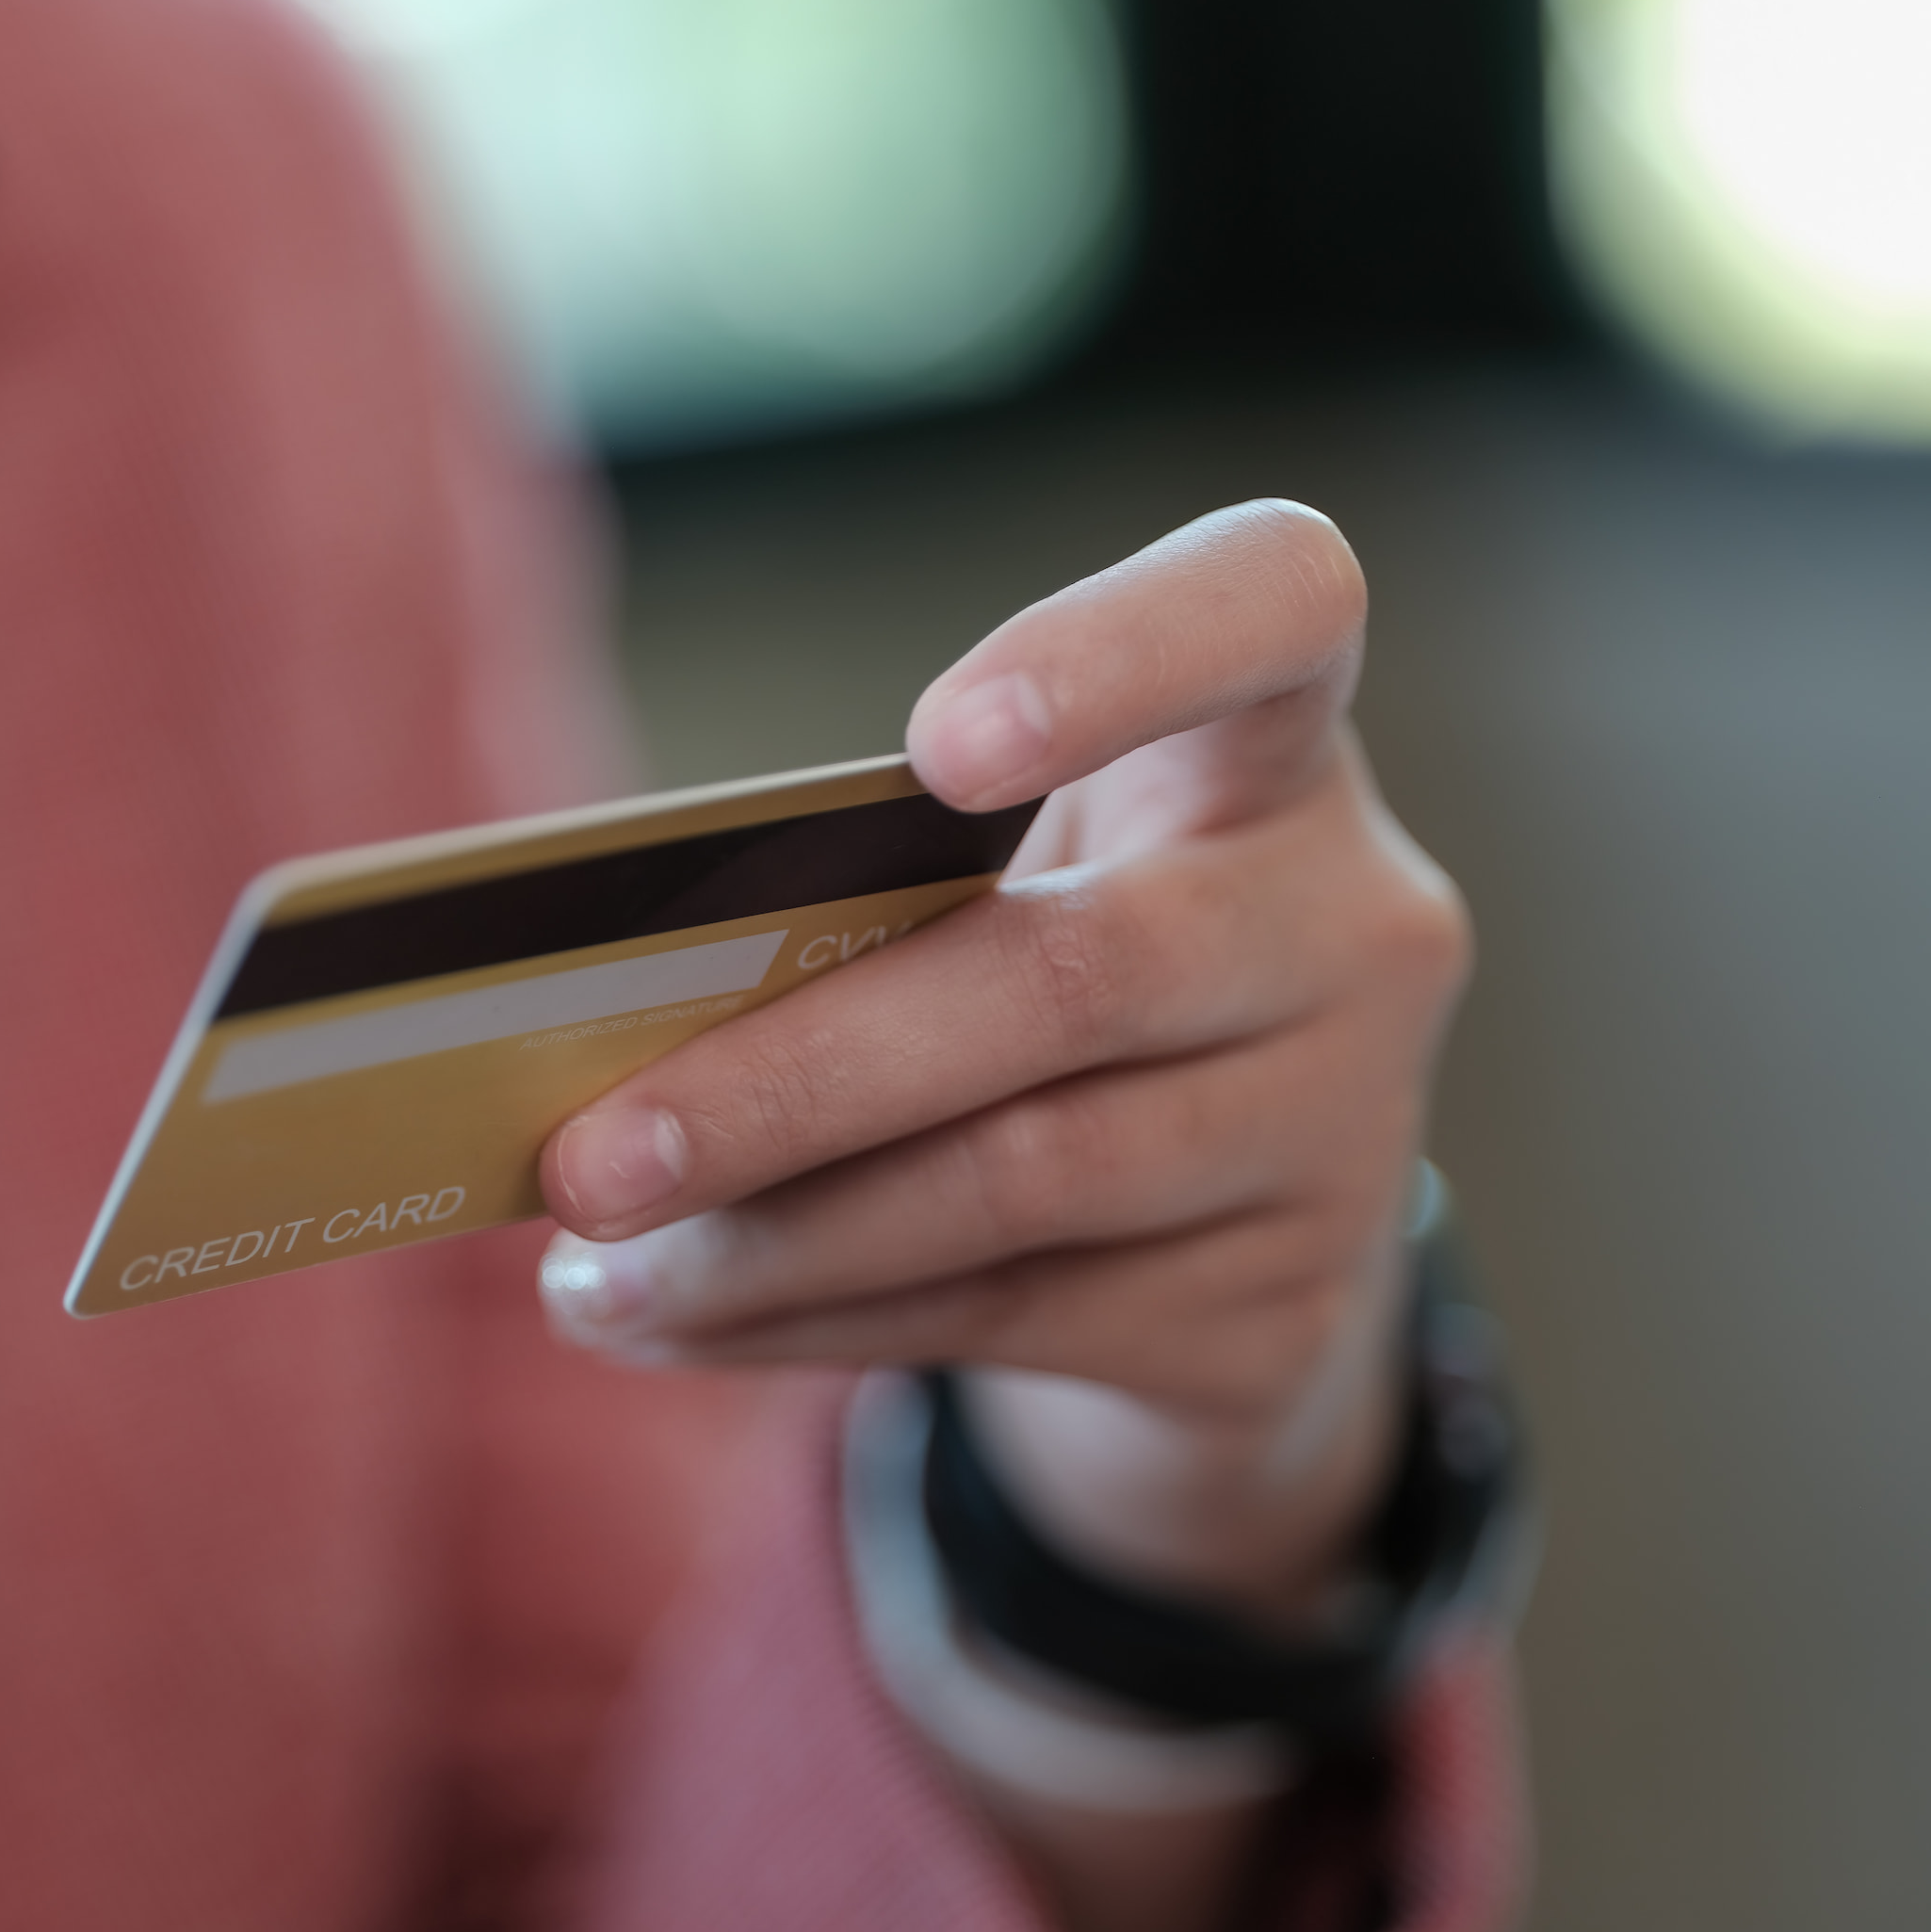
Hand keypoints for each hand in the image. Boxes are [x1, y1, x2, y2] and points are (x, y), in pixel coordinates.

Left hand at [536, 503, 1466, 1629]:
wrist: (1228, 1227)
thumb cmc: (1046, 975)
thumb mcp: (1000, 885)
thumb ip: (859, 898)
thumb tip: (581, 1023)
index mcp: (1270, 743)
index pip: (1275, 607)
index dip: (1122, 655)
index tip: (937, 746)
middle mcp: (1349, 923)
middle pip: (1068, 981)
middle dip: (791, 1081)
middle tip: (585, 1161)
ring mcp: (1339, 1131)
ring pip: (1021, 1183)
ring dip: (769, 1241)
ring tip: (593, 1274)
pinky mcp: (1279, 1309)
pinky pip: (1003, 1314)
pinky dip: (806, 1320)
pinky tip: (673, 1324)